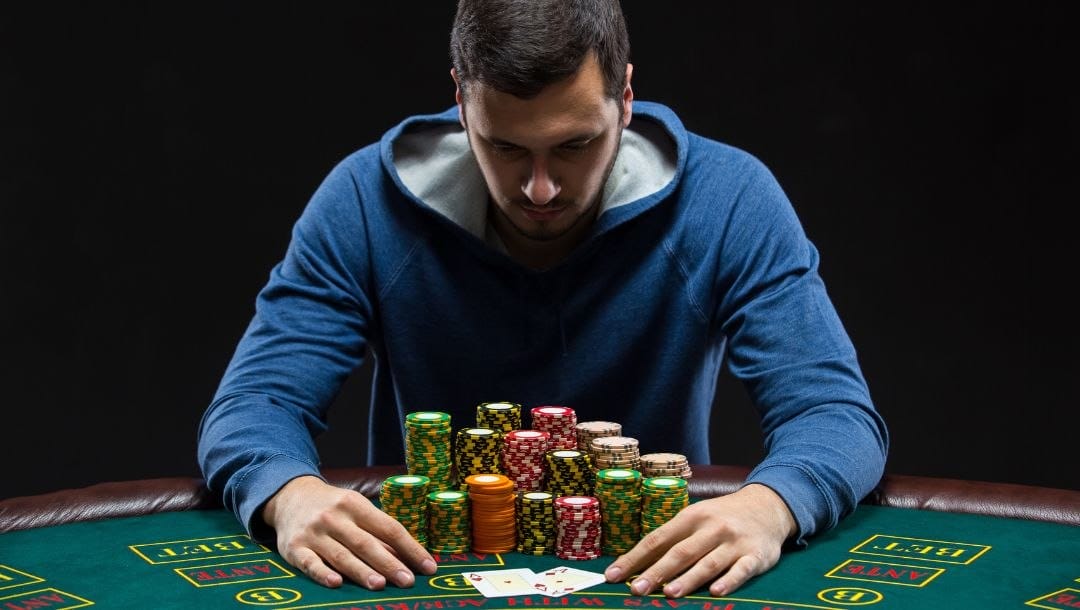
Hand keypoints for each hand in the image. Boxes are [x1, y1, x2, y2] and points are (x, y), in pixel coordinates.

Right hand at [262, 475, 436, 589]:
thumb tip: (407, 559)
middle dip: (389, 563)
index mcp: (356, 504)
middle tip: (408, 581)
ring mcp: (314, 533)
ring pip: (341, 555)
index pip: (389, 528)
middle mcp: (335, 517)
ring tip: (380, 584)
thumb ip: (377, 532)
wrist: (290, 497)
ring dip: (361, 571)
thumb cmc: (334, 507)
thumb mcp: (357, 509)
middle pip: (366, 543)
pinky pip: (310, 562)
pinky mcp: (294, 548)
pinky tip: (336, 583)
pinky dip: (322, 573)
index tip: (428, 567)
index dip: (410, 548)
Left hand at [603, 483, 795, 597]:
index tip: (614, 574)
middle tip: (637, 589)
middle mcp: (711, 527)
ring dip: (688, 579)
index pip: (657, 538)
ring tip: (670, 593)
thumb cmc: (722, 517)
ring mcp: (734, 542)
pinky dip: (729, 581)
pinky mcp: (755, 555)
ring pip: (708, 562)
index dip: (635, 557)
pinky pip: (741, 570)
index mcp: (691, 517)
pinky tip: (715, 592)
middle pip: (680, 552)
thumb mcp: (697, 518)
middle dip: (657, 571)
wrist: (767, 507)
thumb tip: (640, 563)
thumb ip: (674, 539)